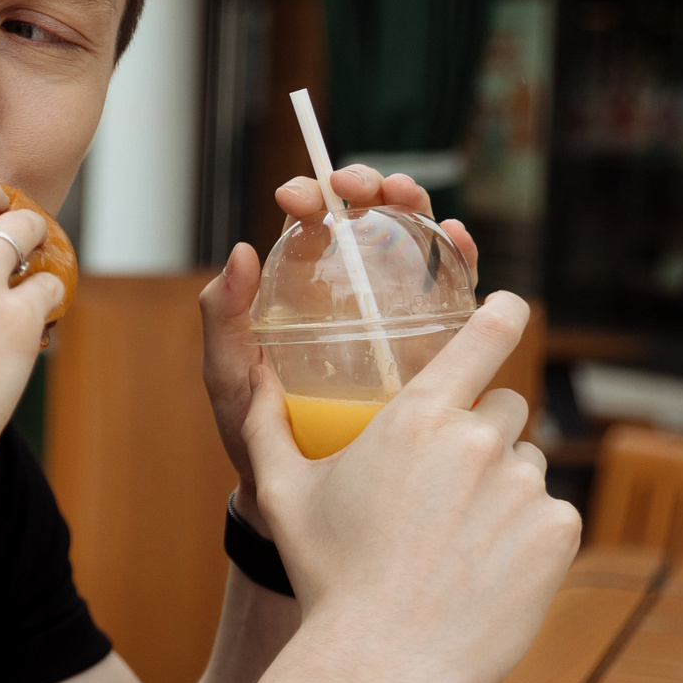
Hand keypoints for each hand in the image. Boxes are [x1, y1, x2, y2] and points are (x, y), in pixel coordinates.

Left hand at [199, 167, 479, 515]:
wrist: (303, 497)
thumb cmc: (256, 437)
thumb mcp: (228, 378)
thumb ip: (223, 322)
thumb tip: (239, 252)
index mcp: (300, 291)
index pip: (310, 224)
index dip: (308, 196)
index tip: (298, 198)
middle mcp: (351, 293)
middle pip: (369, 219)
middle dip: (370, 185)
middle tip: (359, 188)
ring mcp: (396, 314)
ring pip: (414, 241)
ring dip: (416, 205)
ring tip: (407, 198)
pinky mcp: (436, 344)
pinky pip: (454, 291)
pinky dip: (460, 253)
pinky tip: (458, 241)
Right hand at [241, 291, 579, 682]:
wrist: (381, 666)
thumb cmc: (325, 577)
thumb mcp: (281, 494)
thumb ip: (267, 422)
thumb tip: (254, 374)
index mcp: (417, 417)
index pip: (482, 338)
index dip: (502, 315)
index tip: (512, 306)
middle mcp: (478, 441)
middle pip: (505, 406)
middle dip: (482, 432)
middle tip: (445, 487)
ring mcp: (524, 487)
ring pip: (527, 465)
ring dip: (503, 487)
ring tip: (457, 542)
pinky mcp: (557, 533)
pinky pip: (550, 515)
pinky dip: (527, 536)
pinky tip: (484, 571)